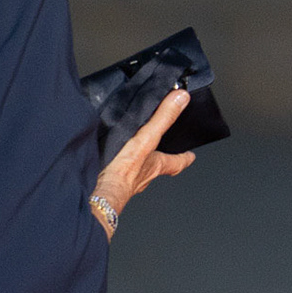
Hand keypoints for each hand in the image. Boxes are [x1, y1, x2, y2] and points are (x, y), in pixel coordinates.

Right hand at [93, 88, 196, 230]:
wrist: (100, 193)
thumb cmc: (124, 172)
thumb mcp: (147, 139)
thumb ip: (163, 119)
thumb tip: (181, 99)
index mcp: (155, 165)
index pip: (176, 162)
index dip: (184, 158)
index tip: (191, 156)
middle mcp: (144, 176)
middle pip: (157, 168)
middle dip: (160, 161)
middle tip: (163, 155)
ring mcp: (127, 182)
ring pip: (138, 172)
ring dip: (138, 164)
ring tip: (134, 155)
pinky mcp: (110, 183)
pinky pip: (118, 173)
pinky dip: (118, 167)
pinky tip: (110, 162)